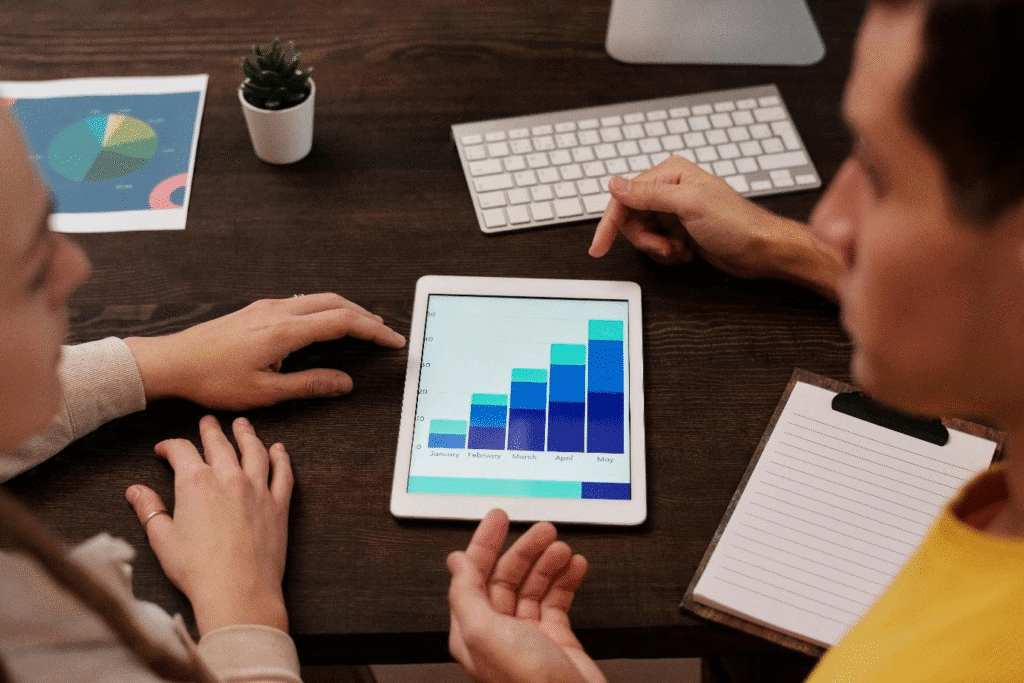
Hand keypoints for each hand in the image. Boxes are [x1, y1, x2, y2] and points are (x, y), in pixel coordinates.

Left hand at [124, 293, 405, 409]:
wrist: (173, 362)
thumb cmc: (213, 380)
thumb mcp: (266, 392)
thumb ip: (310, 384)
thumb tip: (344, 382)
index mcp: (285, 331)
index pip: (343, 322)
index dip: (373, 331)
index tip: (393, 340)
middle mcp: (279, 311)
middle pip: (336, 303)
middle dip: (366, 316)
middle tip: (386, 333)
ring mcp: (267, 307)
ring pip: (319, 299)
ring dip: (347, 310)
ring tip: (364, 326)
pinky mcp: (258, 310)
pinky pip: (302, 301)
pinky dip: (326, 309)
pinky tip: (326, 323)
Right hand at [126, 415, 291, 634]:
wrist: (238, 591)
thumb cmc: (197, 570)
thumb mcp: (162, 539)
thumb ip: (149, 509)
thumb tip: (135, 490)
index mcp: (196, 484)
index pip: (182, 451)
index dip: (170, 446)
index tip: (163, 449)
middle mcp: (228, 478)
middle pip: (220, 444)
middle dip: (210, 430)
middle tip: (207, 421)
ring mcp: (257, 490)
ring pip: (254, 451)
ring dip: (247, 434)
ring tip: (242, 425)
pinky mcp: (278, 505)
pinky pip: (283, 473)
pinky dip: (282, 458)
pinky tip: (279, 450)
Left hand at [447, 509, 604, 682]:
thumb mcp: (484, 633)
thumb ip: (466, 595)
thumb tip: (455, 562)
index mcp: (472, 630)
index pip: (474, 576)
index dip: (484, 544)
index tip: (498, 519)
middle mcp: (499, 632)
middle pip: (507, 577)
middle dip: (524, 549)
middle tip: (543, 529)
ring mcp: (529, 636)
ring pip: (534, 586)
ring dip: (548, 563)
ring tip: (561, 549)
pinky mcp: (557, 641)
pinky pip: (558, 600)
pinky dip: (567, 580)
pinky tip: (575, 567)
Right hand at [588, 157, 839, 298]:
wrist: (762, 251)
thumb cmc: (736, 224)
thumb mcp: (689, 205)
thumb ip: (648, 193)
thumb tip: (615, 183)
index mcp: (670, 173)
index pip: (625, 196)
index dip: (610, 223)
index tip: (599, 246)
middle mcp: (669, 190)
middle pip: (630, 219)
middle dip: (645, 239)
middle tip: (664, 246)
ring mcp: (673, 212)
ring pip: (642, 235)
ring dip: (658, 249)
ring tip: (680, 249)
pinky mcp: (679, 232)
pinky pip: (656, 247)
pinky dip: (668, 255)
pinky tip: (687, 252)